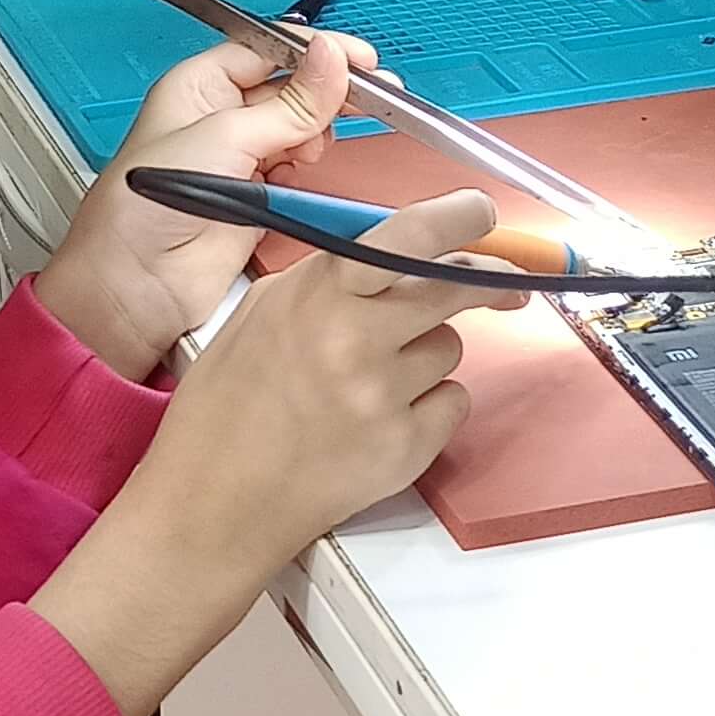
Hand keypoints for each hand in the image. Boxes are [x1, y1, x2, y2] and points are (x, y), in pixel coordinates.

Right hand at [28, 193, 525, 715]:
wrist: (214, 503)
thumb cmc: (227, 406)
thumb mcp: (261, 314)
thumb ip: (329, 279)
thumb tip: (401, 254)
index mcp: (315, 297)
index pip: (404, 239)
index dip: (454, 220)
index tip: (483, 212)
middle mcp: (354, 341)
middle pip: (453, 288)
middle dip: (483, 282)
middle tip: (500, 286)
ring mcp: (383, 399)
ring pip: (449, 349)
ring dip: (427, 355)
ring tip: (371, 382)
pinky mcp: (405, 451)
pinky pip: (451, 404)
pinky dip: (428, 408)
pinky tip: (379, 421)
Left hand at [39, 31, 377, 377]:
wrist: (137, 284)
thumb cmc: (142, 206)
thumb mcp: (225, 136)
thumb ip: (289, 103)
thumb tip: (331, 58)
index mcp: (199, 85)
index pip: (269, 49)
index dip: (315, 51)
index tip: (359, 58)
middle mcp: (220, 116)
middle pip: (291, 87)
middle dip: (326, 92)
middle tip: (370, 95)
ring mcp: (241, 157)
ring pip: (301, 127)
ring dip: (316, 133)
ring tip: (309, 148)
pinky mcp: (259, 196)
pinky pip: (299, 168)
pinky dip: (309, 168)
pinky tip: (300, 173)